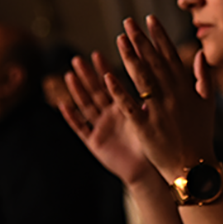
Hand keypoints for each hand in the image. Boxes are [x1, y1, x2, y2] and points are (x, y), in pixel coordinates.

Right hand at [61, 51, 153, 186]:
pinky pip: (81, 128)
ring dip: (77, 91)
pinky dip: (72, 116)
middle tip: (77, 59)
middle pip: (96, 91)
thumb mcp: (150, 117)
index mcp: (123, 107)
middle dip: (86, 75)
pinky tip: (63, 104)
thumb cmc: (153, 143)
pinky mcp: (94, 142)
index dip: (104, 70)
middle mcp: (110, 115)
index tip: (98, 53)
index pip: (112, 84)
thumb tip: (159, 74)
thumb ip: (149, 98)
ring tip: (69, 75)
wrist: (148, 170)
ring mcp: (101, 127)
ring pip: (86, 105)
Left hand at [105, 15, 215, 182]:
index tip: (150, 19)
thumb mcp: (208, 104)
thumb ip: (205, 77)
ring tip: (119, 40)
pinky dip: (119, 91)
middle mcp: (173, 96)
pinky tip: (108, 76)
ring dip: (130, 58)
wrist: (195, 168)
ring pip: (142, 79)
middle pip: (154, 62)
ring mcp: (158, 111)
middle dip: (141, 40)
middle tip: (129, 22)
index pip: (170, 56)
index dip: (159, 36)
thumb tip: (202, 52)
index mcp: (186, 88)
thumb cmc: (201, 134)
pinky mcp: (145, 127)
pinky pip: (129, 106)